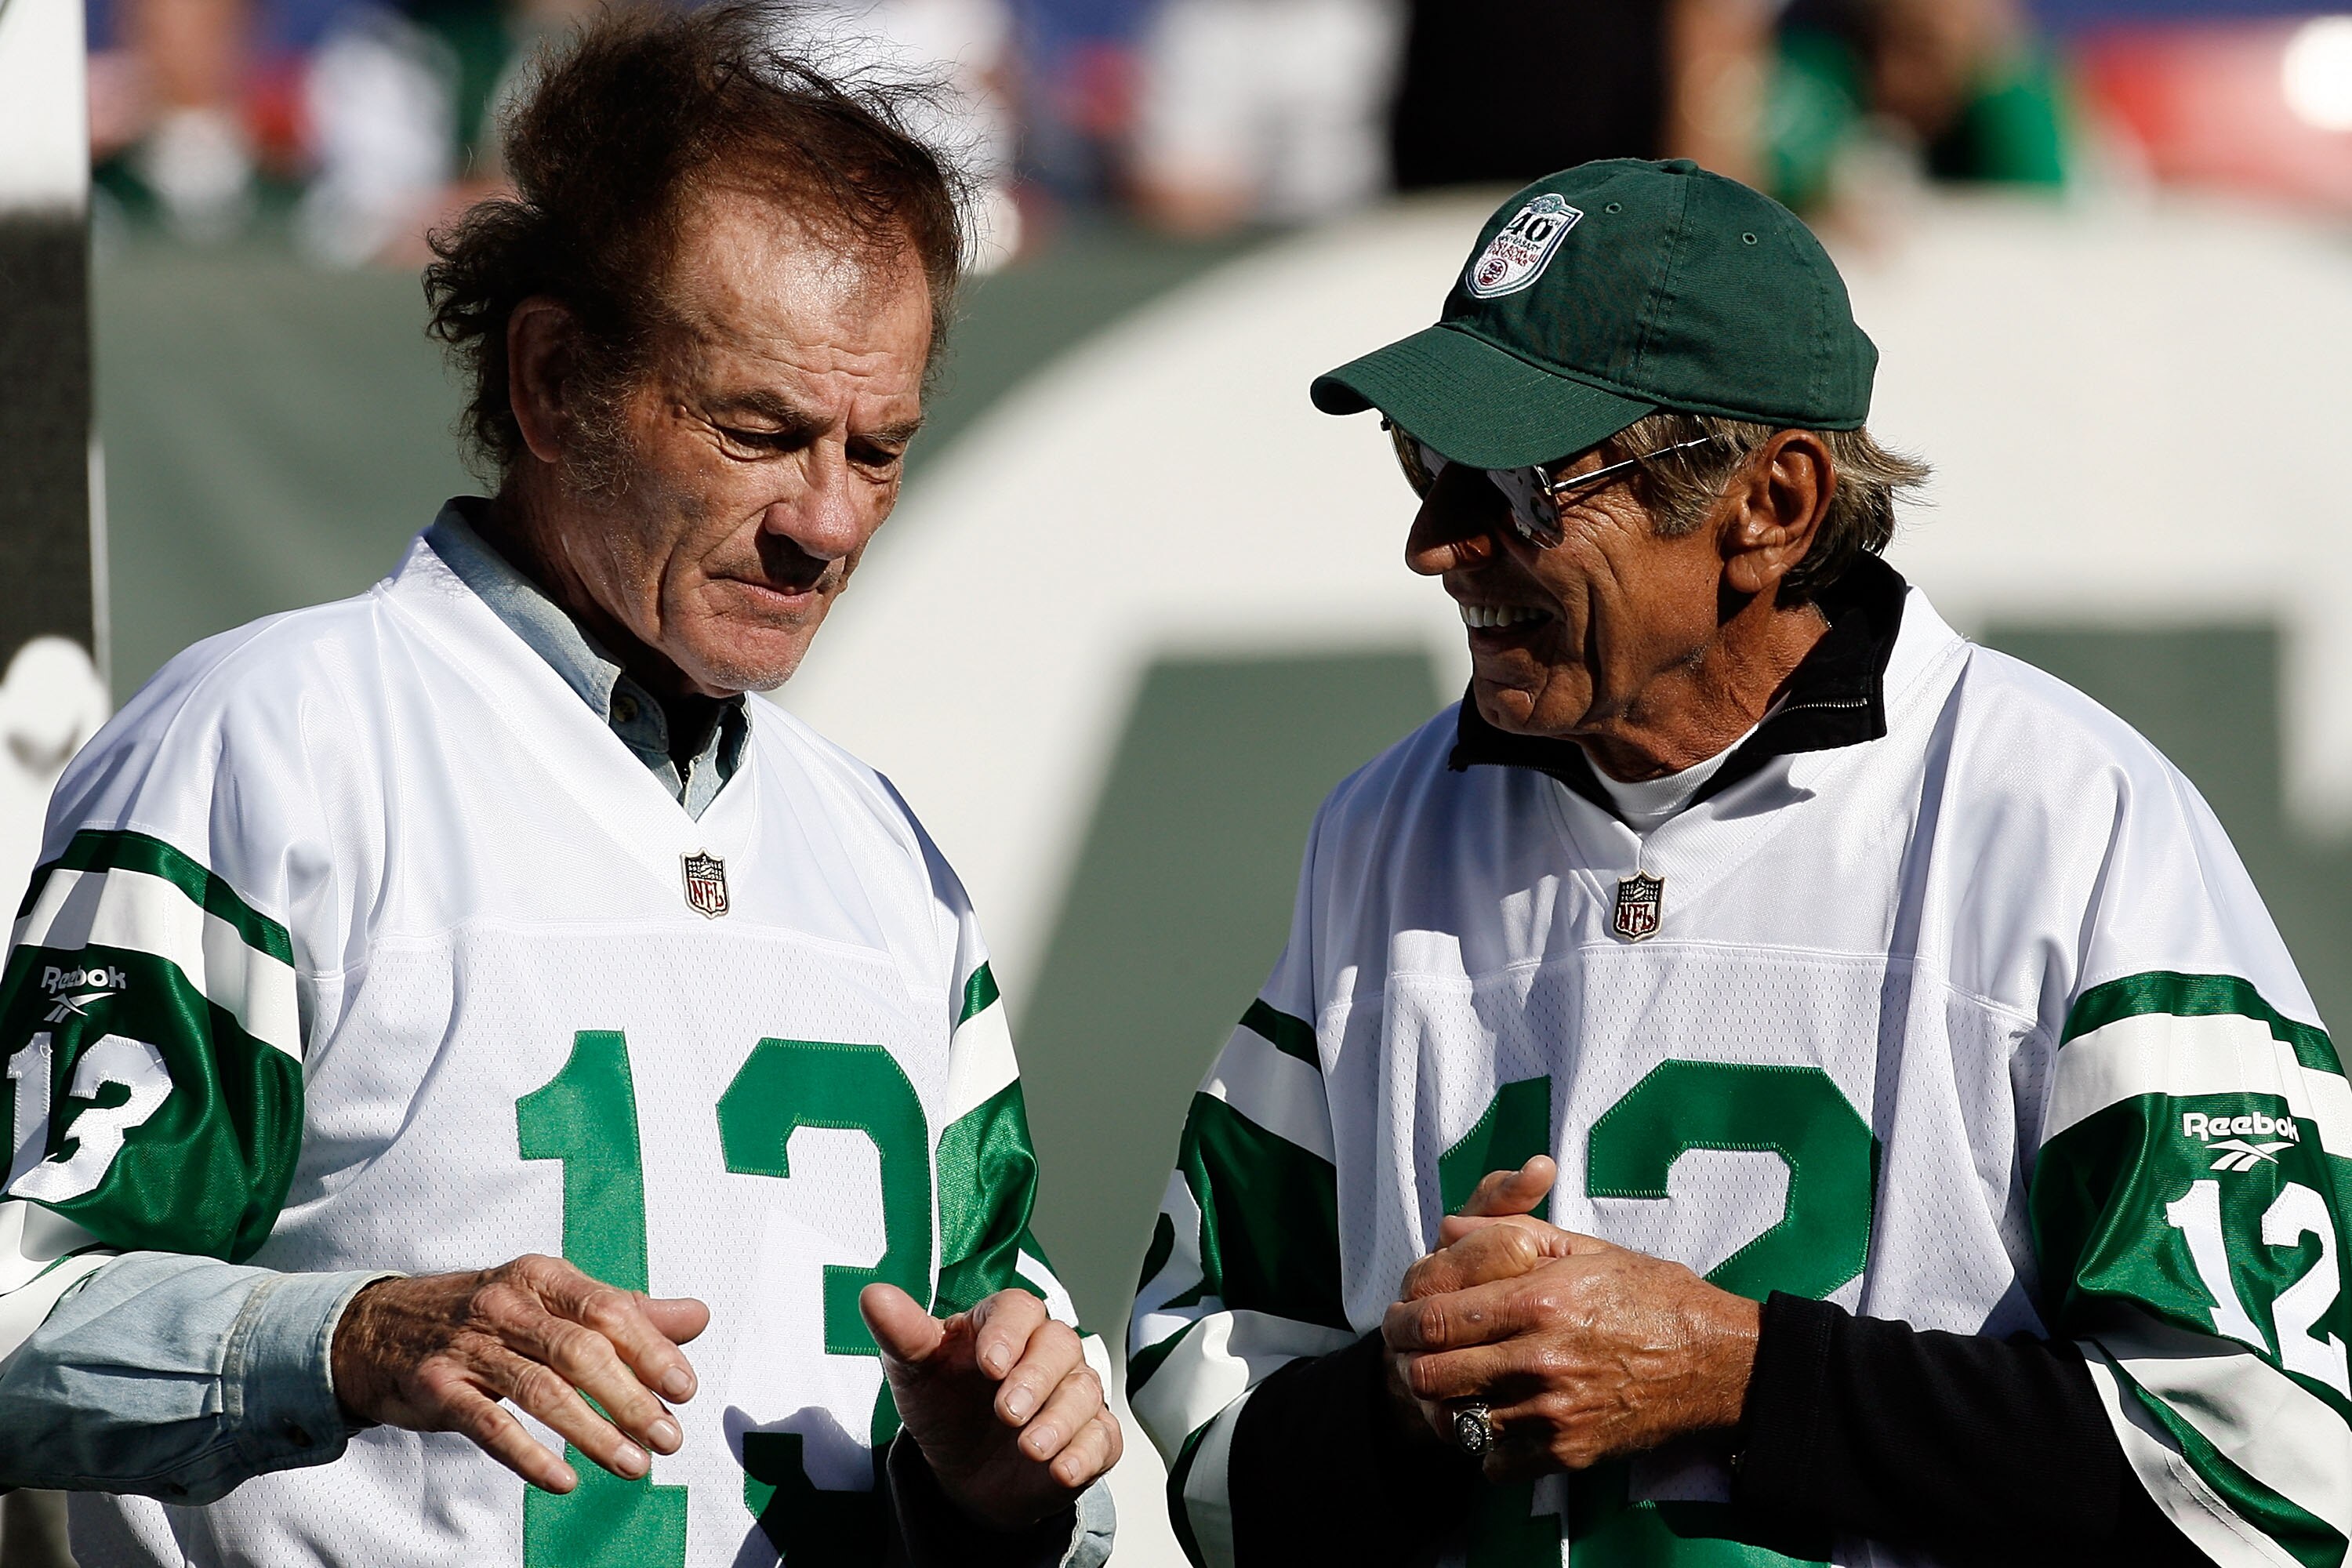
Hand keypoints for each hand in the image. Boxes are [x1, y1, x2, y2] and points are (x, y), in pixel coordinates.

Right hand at [332, 1254, 708, 1493]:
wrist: (377, 1328)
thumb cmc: (484, 1316)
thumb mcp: (551, 1300)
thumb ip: (625, 1312)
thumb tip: (697, 1315)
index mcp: (543, 1276)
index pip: (609, 1310)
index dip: (652, 1349)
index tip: (686, 1389)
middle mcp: (508, 1304)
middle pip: (581, 1351)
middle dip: (631, 1398)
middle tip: (669, 1437)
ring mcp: (469, 1345)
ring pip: (542, 1390)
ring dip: (593, 1432)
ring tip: (634, 1465)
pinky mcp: (438, 1386)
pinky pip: (489, 1425)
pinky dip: (530, 1455)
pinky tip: (564, 1480)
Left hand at [863, 1284, 1120, 1531]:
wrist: (962, 1472)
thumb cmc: (944, 1406)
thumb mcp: (914, 1372)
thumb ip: (902, 1334)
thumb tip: (874, 1296)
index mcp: (1002, 1325)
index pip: (1019, 1309)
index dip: (1008, 1332)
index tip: (989, 1364)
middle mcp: (1044, 1353)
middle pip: (1060, 1345)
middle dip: (1036, 1379)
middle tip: (1007, 1411)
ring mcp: (1072, 1394)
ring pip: (1084, 1391)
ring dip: (1059, 1421)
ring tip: (1030, 1448)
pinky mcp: (1090, 1436)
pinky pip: (1103, 1437)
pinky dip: (1085, 1454)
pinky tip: (1061, 1470)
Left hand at [1384, 1230, 1759, 1479]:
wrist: (1715, 1361)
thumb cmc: (1650, 1295)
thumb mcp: (1583, 1248)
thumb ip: (1509, 1235)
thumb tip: (1448, 1229)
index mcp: (1539, 1301)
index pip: (1437, 1317)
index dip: (1401, 1318)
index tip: (1396, 1316)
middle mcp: (1540, 1359)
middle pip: (1432, 1373)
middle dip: (1407, 1360)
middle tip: (1408, 1351)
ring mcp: (1553, 1412)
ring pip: (1455, 1421)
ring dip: (1439, 1403)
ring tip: (1443, 1384)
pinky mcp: (1567, 1452)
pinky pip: (1493, 1461)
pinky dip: (1479, 1443)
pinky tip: (1487, 1416)